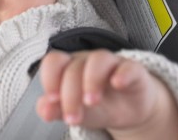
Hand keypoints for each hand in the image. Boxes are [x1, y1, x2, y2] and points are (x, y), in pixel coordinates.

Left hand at [36, 50, 177, 138]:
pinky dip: (122, 74)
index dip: (49, 77)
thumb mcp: (76, 111)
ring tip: (91, 102)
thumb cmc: (98, 106)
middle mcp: (89, 62)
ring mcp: (112, 64)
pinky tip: (117, 84)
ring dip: (91, 80)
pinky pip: (129, 66)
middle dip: (70, 94)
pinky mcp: (134, 71)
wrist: (130, 110)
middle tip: (72, 117)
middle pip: (74, 67)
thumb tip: (43, 110)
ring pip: (99, 59)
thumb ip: (57, 109)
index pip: (54, 61)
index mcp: (70, 68)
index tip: (51, 99)